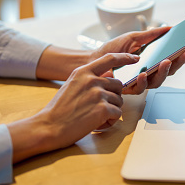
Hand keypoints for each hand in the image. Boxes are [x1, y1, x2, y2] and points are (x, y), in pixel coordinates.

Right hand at [8, 53, 137, 162]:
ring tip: (93, 116)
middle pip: (118, 85)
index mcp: (83, 72)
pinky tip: (96, 123)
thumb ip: (88, 79)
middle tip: (98, 107)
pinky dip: (110, 121)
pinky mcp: (103, 108)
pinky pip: (117, 114)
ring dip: (111, 111)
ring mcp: (98, 94)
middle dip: (113, 97)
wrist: (49, 126)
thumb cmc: (59, 110)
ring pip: (119, 101)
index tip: (135, 57)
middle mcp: (92, 80)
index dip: (125, 57)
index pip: (109, 59)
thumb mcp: (72, 85)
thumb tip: (107, 78)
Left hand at [91, 27, 184, 93]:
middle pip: (168, 73)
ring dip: (162, 73)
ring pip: (156, 82)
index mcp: (151, 61)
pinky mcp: (128, 88)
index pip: (170, 61)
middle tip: (182, 54)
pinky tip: (143, 73)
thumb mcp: (132, 38)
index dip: (181, 57)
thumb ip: (150, 34)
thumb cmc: (111, 50)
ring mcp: (139, 81)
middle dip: (177, 64)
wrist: (93, 59)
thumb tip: (168, 28)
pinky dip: (142, 81)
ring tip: (165, 62)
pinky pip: (139, 88)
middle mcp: (147, 73)